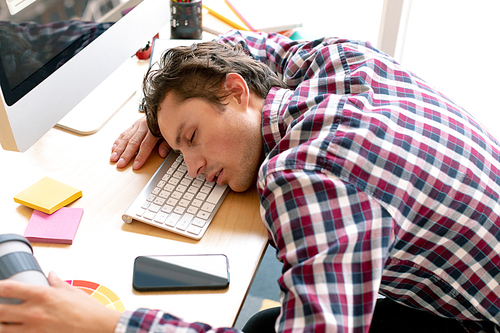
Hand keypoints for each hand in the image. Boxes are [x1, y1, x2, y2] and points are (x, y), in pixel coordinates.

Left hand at [0, 271, 120, 332]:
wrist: (97, 327)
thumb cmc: (87, 309)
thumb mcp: (71, 291)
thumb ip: (57, 282)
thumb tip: (51, 275)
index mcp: (42, 295)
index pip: (9, 288)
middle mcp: (34, 312)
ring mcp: (34, 329)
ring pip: (3, 329)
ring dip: (1, 323)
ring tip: (4, 319)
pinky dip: (13, 332)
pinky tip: (15, 329)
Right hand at [110, 116, 169, 169]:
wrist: (162, 108)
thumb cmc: (166, 123)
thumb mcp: (170, 133)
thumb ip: (166, 144)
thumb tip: (162, 153)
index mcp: (154, 128)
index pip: (146, 145)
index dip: (140, 156)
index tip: (135, 166)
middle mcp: (144, 126)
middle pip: (133, 142)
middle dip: (126, 155)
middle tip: (120, 164)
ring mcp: (137, 125)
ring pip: (126, 138)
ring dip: (119, 149)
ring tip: (113, 158)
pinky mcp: (133, 124)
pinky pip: (124, 133)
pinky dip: (118, 141)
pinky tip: (113, 148)